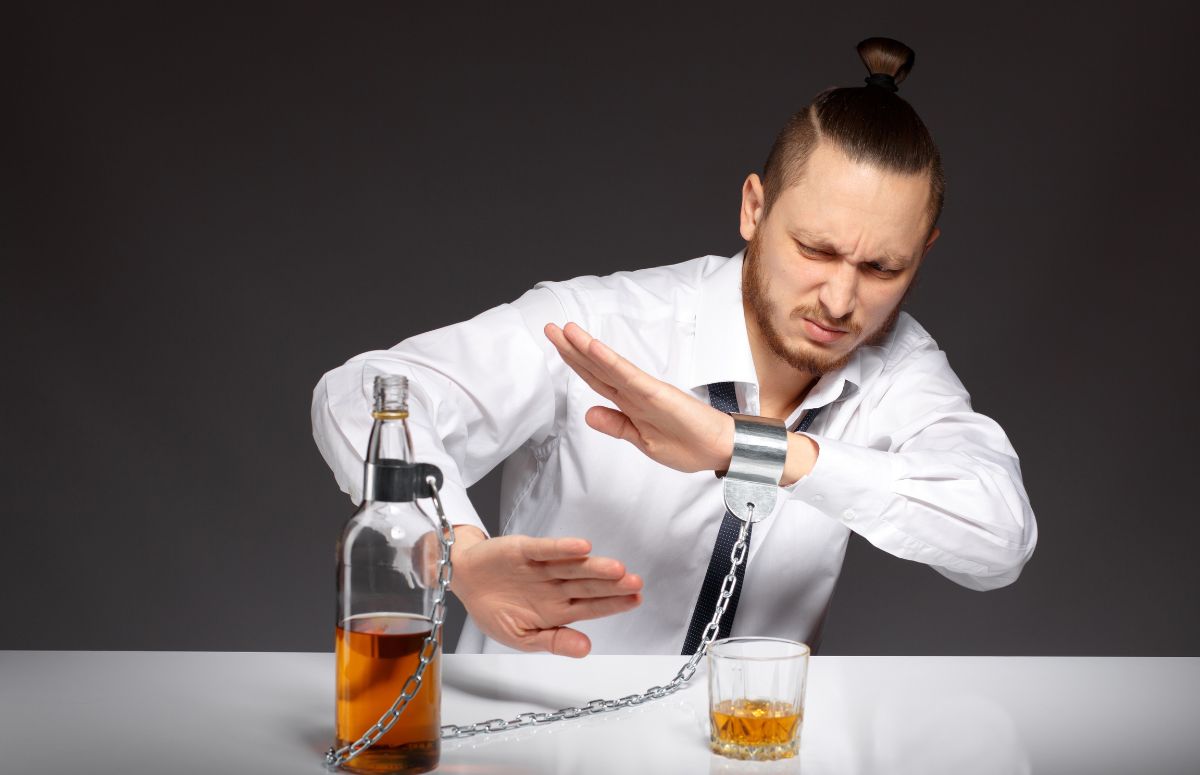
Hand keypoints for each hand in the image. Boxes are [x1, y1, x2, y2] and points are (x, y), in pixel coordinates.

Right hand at [449, 526, 642, 657]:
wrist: (465, 581)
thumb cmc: (494, 609)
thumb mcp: (520, 637)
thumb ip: (553, 641)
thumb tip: (586, 649)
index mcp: (558, 609)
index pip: (592, 606)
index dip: (613, 604)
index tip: (635, 600)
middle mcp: (555, 586)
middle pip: (588, 585)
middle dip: (611, 585)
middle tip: (634, 583)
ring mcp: (542, 567)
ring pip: (572, 567)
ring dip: (594, 567)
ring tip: (616, 568)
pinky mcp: (525, 550)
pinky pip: (545, 549)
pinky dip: (562, 548)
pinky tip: (581, 548)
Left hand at [545, 322, 733, 472]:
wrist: (721, 450)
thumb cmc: (689, 445)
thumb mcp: (643, 442)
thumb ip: (617, 426)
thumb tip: (588, 413)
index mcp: (630, 405)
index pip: (596, 379)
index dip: (574, 363)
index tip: (556, 345)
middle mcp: (634, 393)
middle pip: (596, 368)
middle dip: (571, 349)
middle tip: (549, 328)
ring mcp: (645, 392)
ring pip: (608, 367)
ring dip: (585, 348)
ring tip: (565, 330)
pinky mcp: (657, 394)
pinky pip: (628, 376)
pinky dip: (610, 361)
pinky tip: (594, 348)